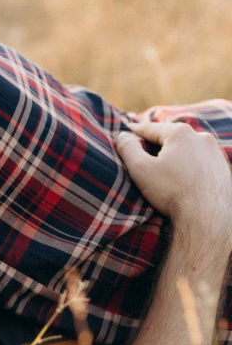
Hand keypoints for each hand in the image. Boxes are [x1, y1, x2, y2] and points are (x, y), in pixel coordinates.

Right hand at [115, 122, 231, 231]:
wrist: (208, 217)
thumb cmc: (172, 191)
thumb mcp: (140, 168)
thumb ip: (128, 148)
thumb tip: (122, 135)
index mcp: (181, 133)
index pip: (150, 128)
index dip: (134, 131)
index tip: (125, 132)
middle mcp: (202, 137)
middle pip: (170, 136)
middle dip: (156, 144)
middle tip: (142, 153)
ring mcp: (216, 152)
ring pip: (187, 148)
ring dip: (174, 154)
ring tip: (162, 169)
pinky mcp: (223, 167)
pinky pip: (199, 160)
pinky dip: (188, 164)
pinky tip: (181, 179)